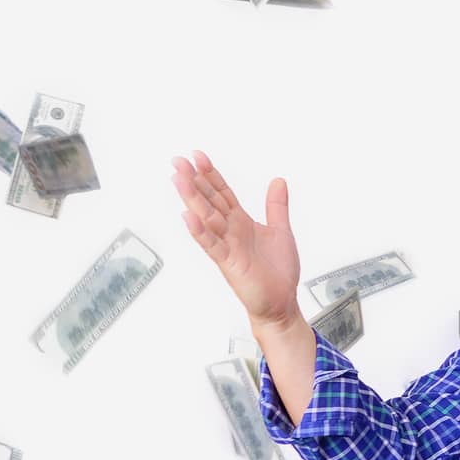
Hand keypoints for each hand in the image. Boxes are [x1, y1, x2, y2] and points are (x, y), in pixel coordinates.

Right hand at [170, 150, 301, 328]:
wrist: (281, 303)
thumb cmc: (278, 272)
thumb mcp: (281, 231)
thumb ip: (276, 206)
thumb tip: (278, 181)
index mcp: (241, 222)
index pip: (222, 193)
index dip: (211, 174)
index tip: (198, 156)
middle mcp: (231, 231)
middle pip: (209, 201)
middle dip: (194, 181)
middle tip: (177, 161)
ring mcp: (228, 247)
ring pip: (207, 219)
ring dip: (192, 199)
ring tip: (178, 180)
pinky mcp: (229, 264)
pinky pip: (212, 245)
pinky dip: (201, 232)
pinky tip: (188, 218)